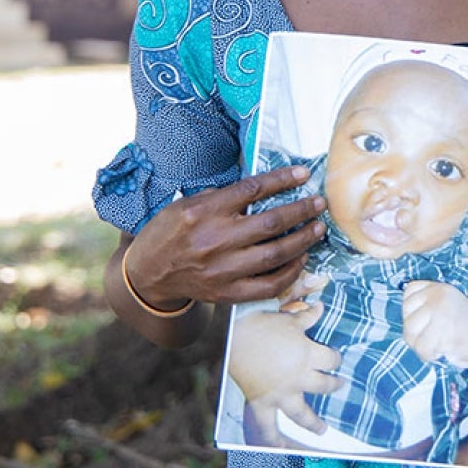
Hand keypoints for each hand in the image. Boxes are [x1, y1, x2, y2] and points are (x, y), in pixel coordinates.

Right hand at [125, 167, 326, 308]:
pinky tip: (301, 258)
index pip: (252, 190)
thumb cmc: (170, 232)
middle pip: (272, 222)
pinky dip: (291, 271)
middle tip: (319, 203)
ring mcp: (223, 270)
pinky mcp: (228, 293)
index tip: (304, 174)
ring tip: (318, 228)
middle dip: (302, 210)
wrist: (148, 274)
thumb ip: (222, 197)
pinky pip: (269, 284)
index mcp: (203, 212)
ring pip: (276, 253)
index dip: (282, 180)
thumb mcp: (187, 204)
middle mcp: (215, 240)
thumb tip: (264, 187)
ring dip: (303, 239)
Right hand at [228, 305, 341, 443]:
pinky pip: (268, 426)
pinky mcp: (263, 403)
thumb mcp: (289, 319)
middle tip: (339, 385)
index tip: (336, 358)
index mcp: (308, 355)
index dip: (336, 358)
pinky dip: (273, 439)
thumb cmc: (263, 326)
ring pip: (302, 414)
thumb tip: (321, 306)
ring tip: (322, 429)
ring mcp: (281, 394)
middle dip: (333, 385)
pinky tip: (279, 448)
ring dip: (313, 423)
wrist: (234, 339)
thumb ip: (307, 317)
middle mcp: (299, 378)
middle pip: (323, 385)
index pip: (331, 359)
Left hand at [402, 280, 467, 365]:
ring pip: (411, 333)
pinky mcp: (444, 328)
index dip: (412, 311)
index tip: (425, 322)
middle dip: (415, 335)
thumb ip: (428, 308)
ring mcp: (440, 310)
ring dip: (421, 347)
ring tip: (436, 348)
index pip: (409, 293)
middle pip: (408, 317)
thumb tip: (407, 325)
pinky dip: (429, 355)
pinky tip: (441, 353)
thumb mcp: (446, 307)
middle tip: (431, 341)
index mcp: (438, 287)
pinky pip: (422, 347)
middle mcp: (438, 295)